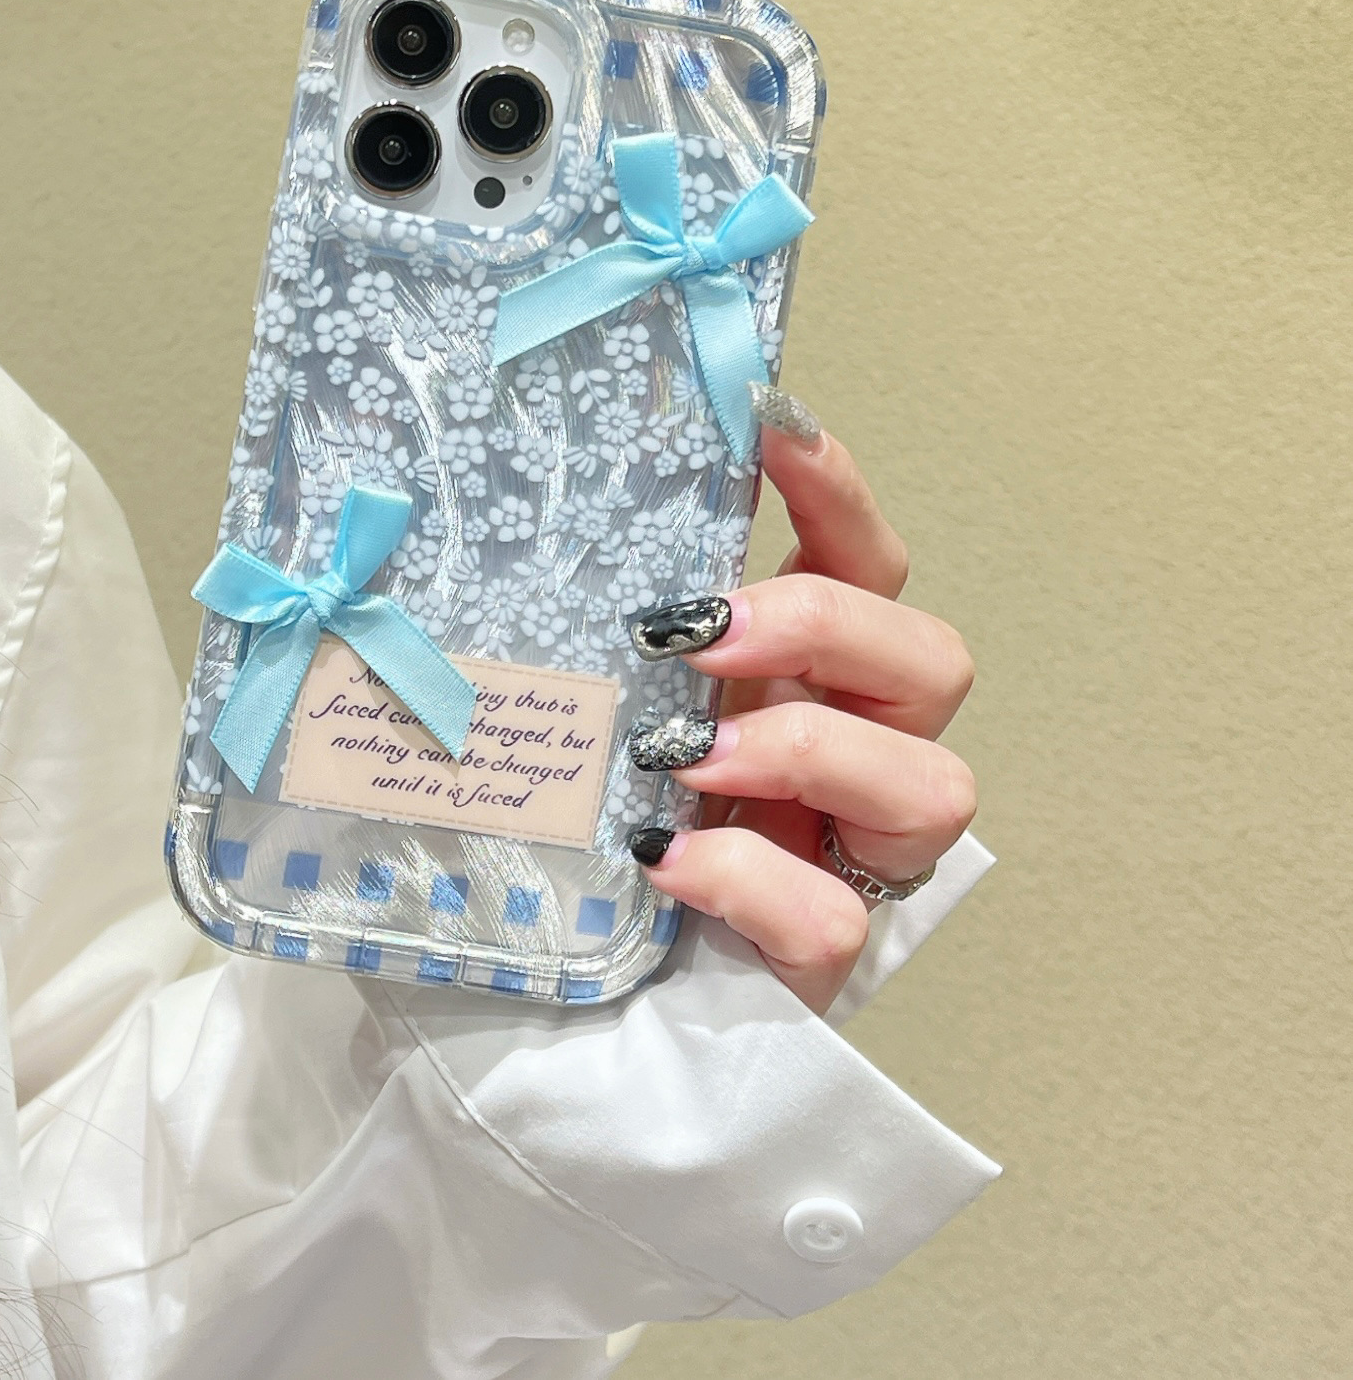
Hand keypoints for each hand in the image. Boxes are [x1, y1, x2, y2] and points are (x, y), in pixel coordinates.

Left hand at [627, 393, 976, 1014]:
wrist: (570, 997)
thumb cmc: (583, 832)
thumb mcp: (587, 711)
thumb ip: (586, 648)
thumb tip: (482, 550)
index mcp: (803, 679)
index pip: (864, 564)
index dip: (838, 491)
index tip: (768, 422)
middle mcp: (851, 754)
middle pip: (931, 656)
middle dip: (822, 626)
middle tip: (700, 635)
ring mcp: (848, 858)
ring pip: (936, 786)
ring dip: (808, 749)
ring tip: (685, 757)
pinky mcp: (824, 956)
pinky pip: (836, 917)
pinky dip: (750, 879)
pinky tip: (663, 865)